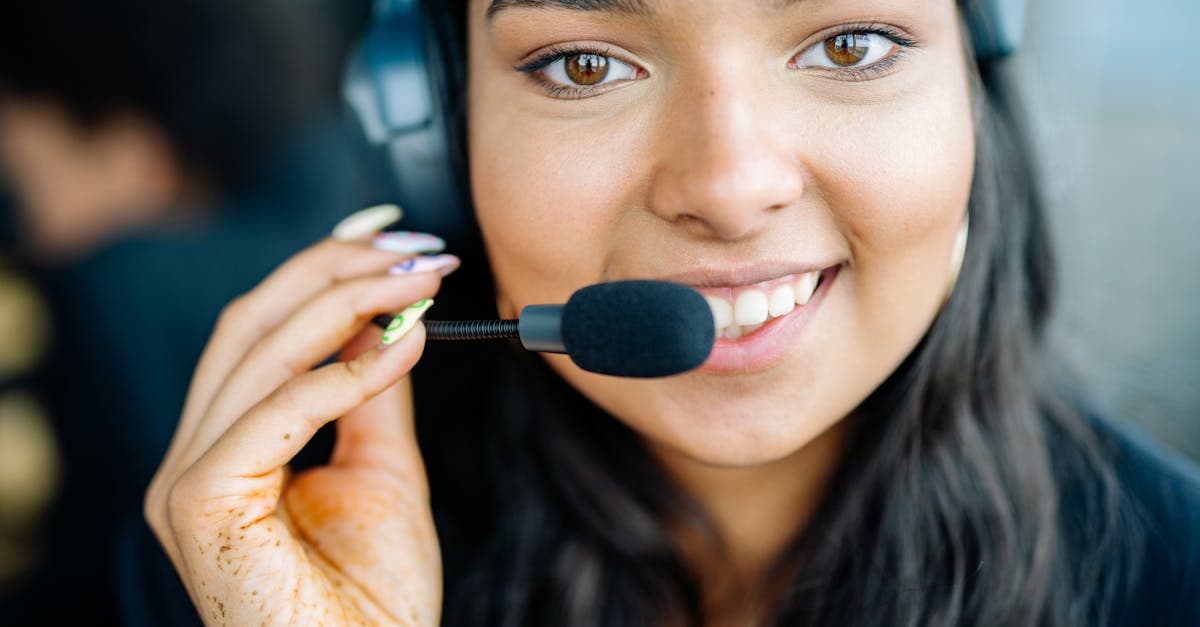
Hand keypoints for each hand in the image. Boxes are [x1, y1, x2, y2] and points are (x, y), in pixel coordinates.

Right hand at [145, 237, 448, 625]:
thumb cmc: (373, 596)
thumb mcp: (381, 468)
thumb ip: (372, 392)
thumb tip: (391, 317)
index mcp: (225, 447)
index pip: (259, 330)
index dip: (319, 268)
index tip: (388, 231)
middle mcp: (193, 456)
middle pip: (253, 323)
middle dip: (337, 270)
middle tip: (418, 248)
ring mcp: (187, 480)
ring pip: (262, 352)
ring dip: (350, 302)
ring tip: (422, 280)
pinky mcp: (200, 504)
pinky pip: (278, 410)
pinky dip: (346, 371)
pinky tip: (405, 345)